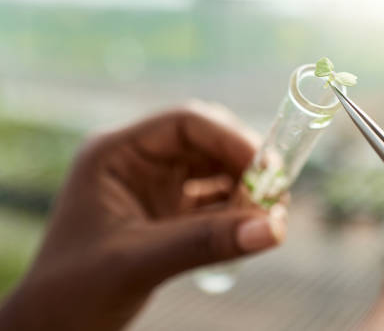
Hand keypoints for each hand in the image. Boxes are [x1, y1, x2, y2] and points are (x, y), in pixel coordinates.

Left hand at [0, 102, 287, 330]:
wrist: (56, 328)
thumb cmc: (74, 291)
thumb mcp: (139, 261)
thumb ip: (204, 243)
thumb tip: (273, 229)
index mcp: (116, 154)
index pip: (183, 124)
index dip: (229, 138)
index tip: (266, 167)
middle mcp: (138, 163)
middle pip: (206, 143)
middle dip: (244, 165)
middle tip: (277, 192)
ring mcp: (156, 187)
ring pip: (215, 171)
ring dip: (246, 189)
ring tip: (272, 213)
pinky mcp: (170, 213)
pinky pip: (214, 201)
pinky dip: (238, 211)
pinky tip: (254, 226)